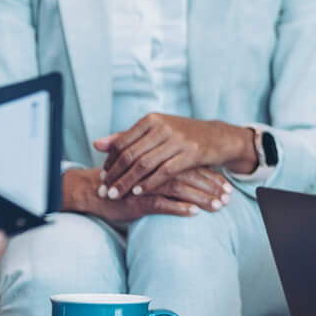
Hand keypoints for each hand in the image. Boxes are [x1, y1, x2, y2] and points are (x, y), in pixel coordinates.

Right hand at [60, 165, 232, 222]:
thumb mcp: (150, 175)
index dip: (210, 176)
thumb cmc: (125, 183)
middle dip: (211, 188)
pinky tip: (193, 213)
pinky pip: (160, 203)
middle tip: (228, 198)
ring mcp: (146, 184)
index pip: (191, 166)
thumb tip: (197, 178)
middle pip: (190, 176)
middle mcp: (155, 168)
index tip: (227, 187)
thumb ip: (170, 173)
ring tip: (217, 207)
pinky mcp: (137, 200)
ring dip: (200, 198)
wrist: (94, 190)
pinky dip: (177, 207)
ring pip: (179, 188)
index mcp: (160, 160)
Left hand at [92, 114, 255, 197]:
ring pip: (144, 164)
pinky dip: (149, 184)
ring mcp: (177, 139)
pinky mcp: (191, 153)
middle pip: (130, 154)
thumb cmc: (183, 135)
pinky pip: (164, 172)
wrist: (218, 137)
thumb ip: (127, 137)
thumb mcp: (155, 131)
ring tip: (116, 195)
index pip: (122, 142)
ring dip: (128, 182)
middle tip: (104, 190)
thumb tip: (97, 144)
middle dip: (115, 175)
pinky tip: (139, 193)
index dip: (110, 161)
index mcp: (151, 120)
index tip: (102, 176)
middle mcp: (162, 126)